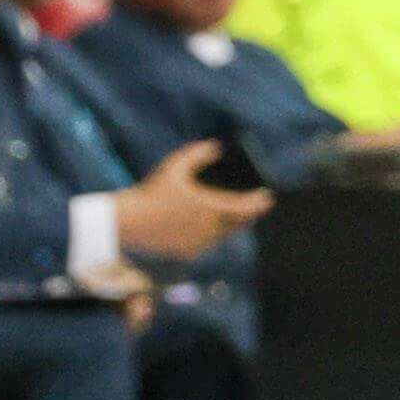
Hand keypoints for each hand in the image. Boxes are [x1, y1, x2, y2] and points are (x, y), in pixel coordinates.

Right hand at [113, 141, 271, 262]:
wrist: (131, 223)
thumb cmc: (153, 191)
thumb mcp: (175, 166)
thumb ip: (198, 154)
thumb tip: (216, 147)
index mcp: (209, 207)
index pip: (243, 207)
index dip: (258, 203)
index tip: (268, 198)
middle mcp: (208, 229)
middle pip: (237, 223)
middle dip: (247, 215)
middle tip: (256, 208)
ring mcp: (199, 243)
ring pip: (223, 235)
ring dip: (231, 225)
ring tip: (238, 217)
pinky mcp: (188, 253)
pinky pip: (208, 243)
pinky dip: (214, 235)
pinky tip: (214, 228)